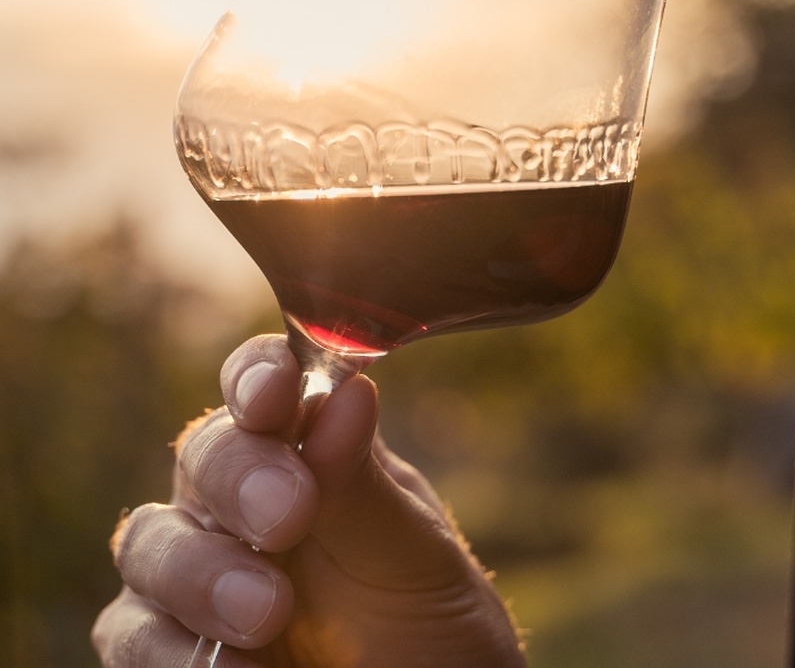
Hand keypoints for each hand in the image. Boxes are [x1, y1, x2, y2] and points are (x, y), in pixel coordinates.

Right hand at [91, 335, 524, 666]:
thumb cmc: (438, 632)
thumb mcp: (416, 560)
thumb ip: (365, 488)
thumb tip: (347, 390)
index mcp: (314, 460)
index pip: (266, 390)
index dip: (258, 376)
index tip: (276, 394)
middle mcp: (246, 507)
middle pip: (202, 458)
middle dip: (238, 477)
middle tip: (289, 516)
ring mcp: (202, 578)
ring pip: (150, 542)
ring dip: (200, 571)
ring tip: (269, 615)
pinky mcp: (173, 652)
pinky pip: (133, 634)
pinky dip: (173, 650)